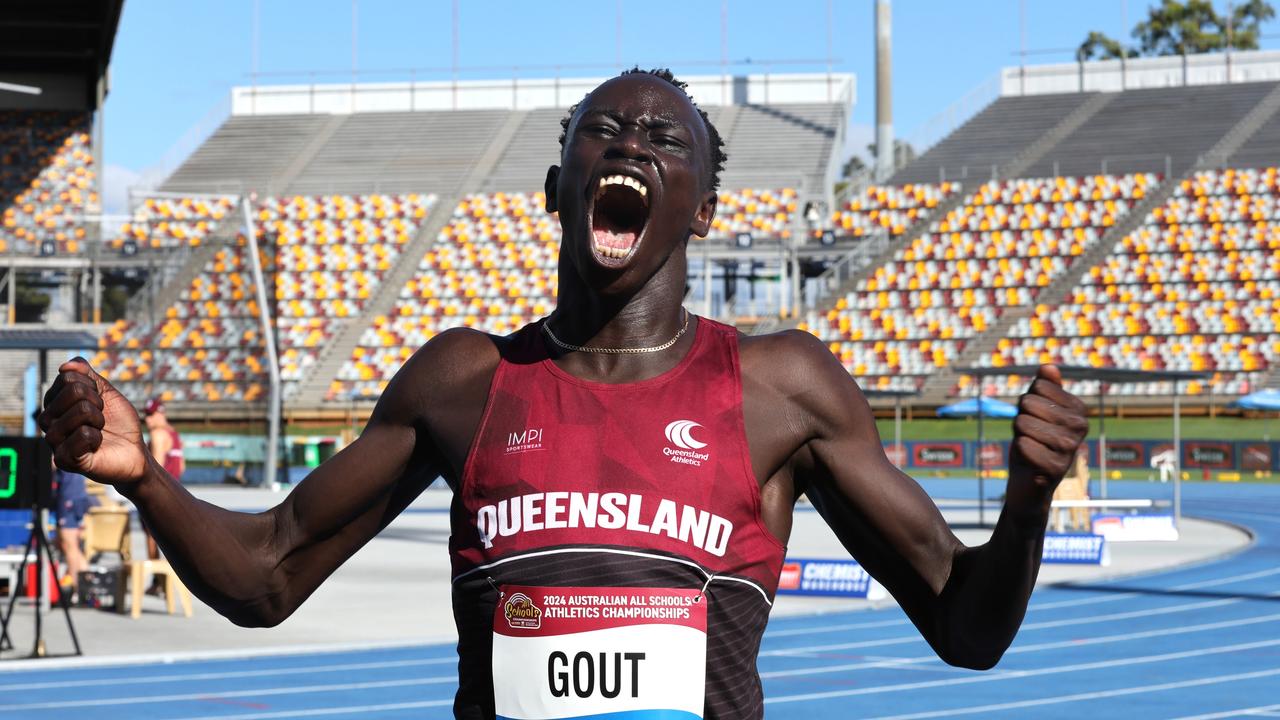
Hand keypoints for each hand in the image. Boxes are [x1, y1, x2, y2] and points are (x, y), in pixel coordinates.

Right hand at [38, 358, 149, 485]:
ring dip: (99, 420)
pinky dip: (97, 438)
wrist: (134, 452)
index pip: (68, 377)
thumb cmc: (119, 423)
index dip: (93, 387)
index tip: (100, 402)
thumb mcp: (107, 393)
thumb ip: (87, 375)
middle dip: (98, 403)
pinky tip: (96, 446)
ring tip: (99, 432)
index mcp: (55, 403)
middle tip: (101, 419)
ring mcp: (54, 441)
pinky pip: (83, 435)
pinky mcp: (64, 459)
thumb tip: (66, 366)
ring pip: (80, 411)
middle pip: (73, 392)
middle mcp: (48, 420)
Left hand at [1009, 365, 1088, 491]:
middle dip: (1021, 418)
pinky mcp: (1057, 468)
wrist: (1029, 482)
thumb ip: (1043, 387)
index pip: (1039, 386)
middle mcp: (1080, 427)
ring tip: (1030, 446)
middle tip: (1030, 435)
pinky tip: (1029, 460)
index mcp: (1078, 409)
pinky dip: (1019, 451)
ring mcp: (1070, 448)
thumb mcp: (1034, 409)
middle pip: (1029, 402)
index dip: (1027, 402)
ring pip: (1023, 422)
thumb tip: (1048, 366)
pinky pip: (1023, 444)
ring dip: (1019, 434)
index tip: (1035, 418)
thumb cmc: (1031, 440)